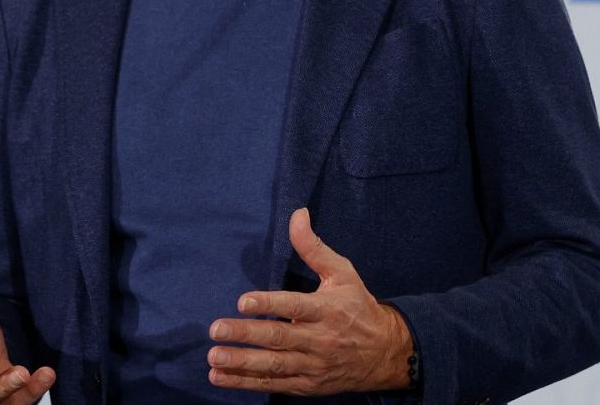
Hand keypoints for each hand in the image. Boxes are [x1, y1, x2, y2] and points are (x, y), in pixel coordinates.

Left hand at [206, 208, 414, 395]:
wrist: (385, 353)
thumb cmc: (358, 307)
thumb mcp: (343, 273)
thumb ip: (314, 247)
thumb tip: (297, 214)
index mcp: (326, 310)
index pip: (294, 306)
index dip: (269, 304)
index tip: (243, 301)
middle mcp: (319, 339)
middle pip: (279, 337)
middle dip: (246, 334)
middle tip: (216, 329)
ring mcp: (313, 365)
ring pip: (273, 365)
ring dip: (241, 362)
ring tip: (214, 356)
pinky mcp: (307, 384)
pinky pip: (274, 384)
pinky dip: (246, 382)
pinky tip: (220, 376)